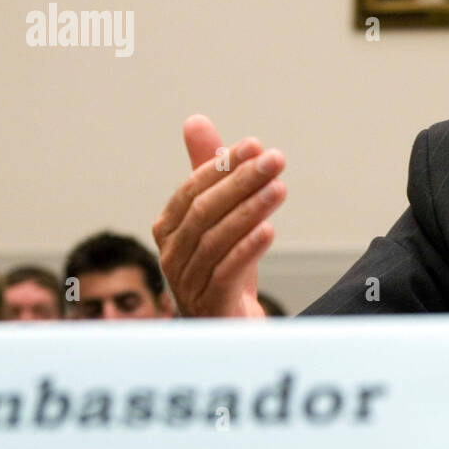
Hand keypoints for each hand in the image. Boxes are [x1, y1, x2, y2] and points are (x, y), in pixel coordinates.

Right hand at [152, 115, 286, 316]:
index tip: (255, 146)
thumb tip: (195, 121)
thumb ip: (208, 172)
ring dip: (250, 211)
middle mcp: (172, 254)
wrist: (230, 326)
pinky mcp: (209, 305)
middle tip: (275, 160)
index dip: (222, 166)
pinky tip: (269, 231)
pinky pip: (225, 273)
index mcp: (170, 229)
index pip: (193, 190)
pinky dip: (246, 250)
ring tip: (279, 189)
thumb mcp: (220, 216)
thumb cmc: (223, 266)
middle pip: (205, 211)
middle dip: (241, 181)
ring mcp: (187, 282)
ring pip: (216, 240)